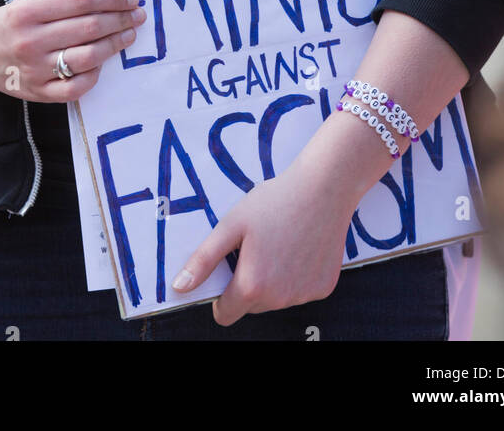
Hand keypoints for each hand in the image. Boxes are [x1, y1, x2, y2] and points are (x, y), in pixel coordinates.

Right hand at [0, 0, 145, 101]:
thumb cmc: (13, 22)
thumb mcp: (31, 2)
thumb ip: (65, 2)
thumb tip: (111, 1)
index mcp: (28, 10)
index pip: (82, 1)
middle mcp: (31, 40)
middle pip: (89, 27)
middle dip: (120, 20)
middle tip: (137, 16)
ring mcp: (35, 70)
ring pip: (88, 56)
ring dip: (115, 44)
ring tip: (128, 35)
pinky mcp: (38, 93)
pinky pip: (76, 87)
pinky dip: (94, 74)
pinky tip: (102, 63)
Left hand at [170, 149, 355, 325]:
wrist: (323, 188)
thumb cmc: (274, 202)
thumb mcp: (231, 225)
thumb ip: (204, 260)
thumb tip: (179, 287)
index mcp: (252, 286)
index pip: (225, 315)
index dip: (220, 295)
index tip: (227, 269)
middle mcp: (280, 299)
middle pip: (250, 306)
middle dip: (247, 284)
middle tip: (255, 247)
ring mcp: (304, 296)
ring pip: (275, 300)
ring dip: (272, 281)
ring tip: (278, 243)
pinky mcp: (323, 288)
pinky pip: (299, 292)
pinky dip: (295, 277)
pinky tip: (298, 247)